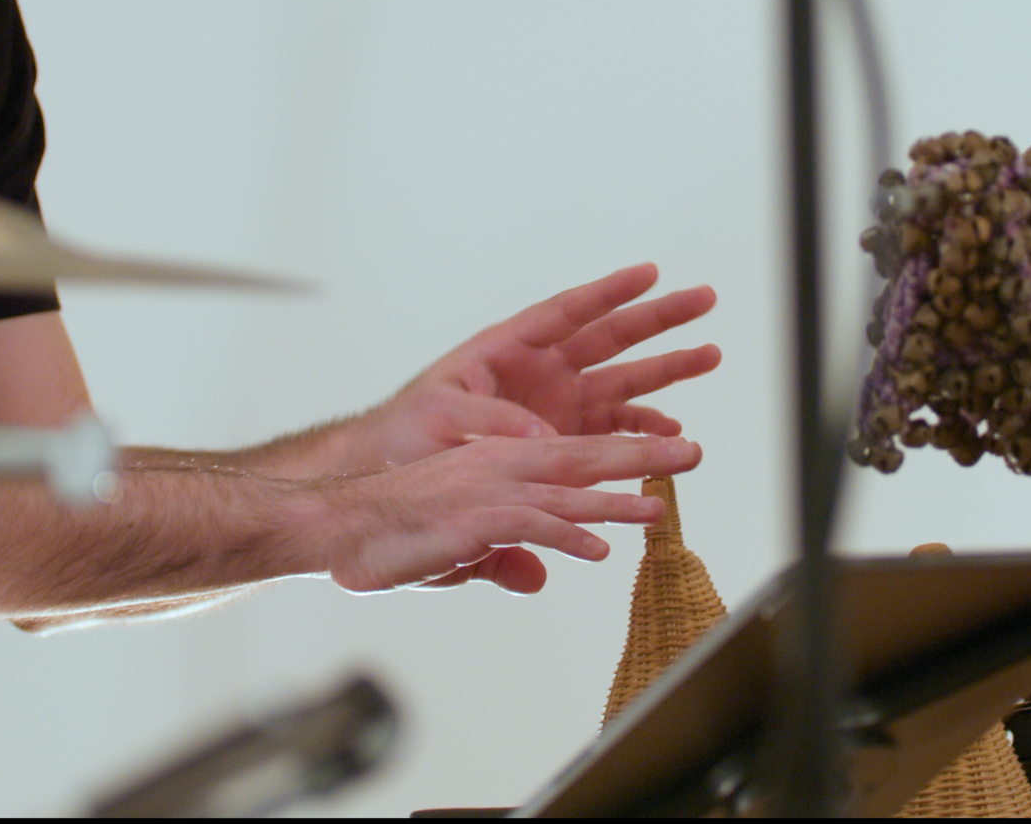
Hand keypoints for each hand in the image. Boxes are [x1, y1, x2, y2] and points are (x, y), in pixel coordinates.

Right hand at [321, 433, 703, 593]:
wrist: (340, 528)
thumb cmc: (395, 535)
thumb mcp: (462, 552)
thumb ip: (504, 560)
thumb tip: (540, 578)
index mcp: (498, 462)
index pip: (572, 455)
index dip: (622, 455)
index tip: (664, 454)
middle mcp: (500, 465)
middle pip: (583, 457)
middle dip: (640, 457)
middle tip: (690, 453)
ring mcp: (488, 488)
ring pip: (566, 487)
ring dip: (617, 495)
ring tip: (661, 501)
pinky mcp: (474, 518)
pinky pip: (531, 524)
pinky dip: (567, 533)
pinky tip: (597, 547)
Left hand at [346, 264, 720, 471]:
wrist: (394, 471)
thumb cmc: (406, 432)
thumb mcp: (440, 417)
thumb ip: (490, 422)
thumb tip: (543, 438)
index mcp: (508, 348)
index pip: (567, 311)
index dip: (608, 291)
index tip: (649, 272)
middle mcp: (541, 371)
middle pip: (610, 336)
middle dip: (659, 318)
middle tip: (705, 298)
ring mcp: (557, 405)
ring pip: (624, 381)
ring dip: (667, 370)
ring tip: (711, 354)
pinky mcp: (562, 441)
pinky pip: (612, 431)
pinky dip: (642, 431)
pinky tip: (671, 433)